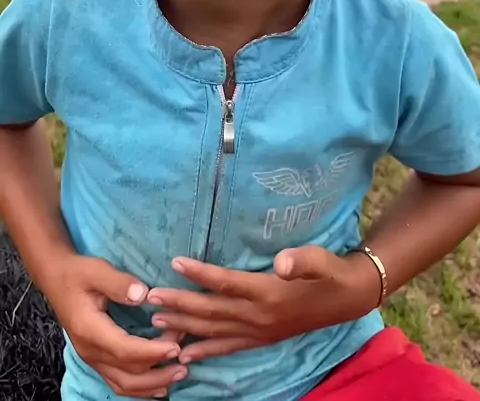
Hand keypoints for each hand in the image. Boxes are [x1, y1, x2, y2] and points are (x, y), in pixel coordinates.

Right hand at [49, 255, 187, 397]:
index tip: (176, 347)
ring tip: (178, 374)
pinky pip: (119, 382)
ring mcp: (93, 358)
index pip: (124, 350)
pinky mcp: (97, 358)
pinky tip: (159, 386)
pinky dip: (140, 389)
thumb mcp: (97, 271)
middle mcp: (90, 351)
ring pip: (124, 384)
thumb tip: (143, 295)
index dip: (151, 352)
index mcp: (90, 330)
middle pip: (127, 374)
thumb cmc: (78, 274)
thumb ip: (119, 283)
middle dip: (158, 371)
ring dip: (152, 384)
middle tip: (185, 362)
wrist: (57, 279)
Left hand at [147, 247, 380, 362]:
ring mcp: (259, 331)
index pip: (225, 283)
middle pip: (211, 311)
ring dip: (185, 327)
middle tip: (150, 298)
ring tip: (157, 323)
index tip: (174, 263)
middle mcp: (258, 316)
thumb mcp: (320, 260)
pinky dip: (206, 351)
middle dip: (179, 304)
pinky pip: (228, 348)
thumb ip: (301, 260)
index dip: (199, 273)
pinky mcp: (263, 338)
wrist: (349, 298)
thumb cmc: (331, 272)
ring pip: (214, 331)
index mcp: (267, 293)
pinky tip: (186, 355)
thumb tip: (282, 262)